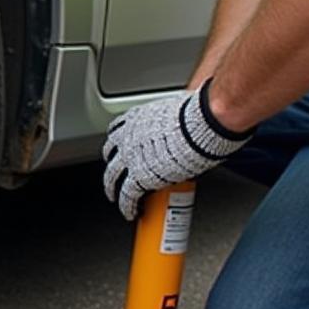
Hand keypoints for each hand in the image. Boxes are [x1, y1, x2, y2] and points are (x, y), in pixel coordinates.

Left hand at [102, 79, 252, 219]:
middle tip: (114, 176)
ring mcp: (129, 159)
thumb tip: (192, 95)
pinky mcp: (137, 178)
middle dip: (113, 167)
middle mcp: (126, 138)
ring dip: (114, 189)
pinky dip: (128, 206)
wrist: (198, 128)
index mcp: (135, 119)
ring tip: (117, 199)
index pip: (117, 132)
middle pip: (111, 156)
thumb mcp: (179, 105)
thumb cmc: (195, 115)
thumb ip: (179, 105)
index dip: (119, 143)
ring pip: (112, 178)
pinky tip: (130, 213)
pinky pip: (127, 196)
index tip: (120, 150)